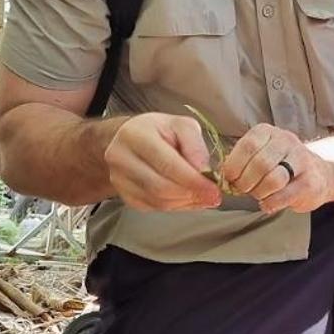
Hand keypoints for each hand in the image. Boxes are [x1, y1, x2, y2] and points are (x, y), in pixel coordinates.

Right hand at [104, 113, 221, 211]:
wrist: (129, 140)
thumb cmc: (159, 131)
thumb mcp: (181, 125)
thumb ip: (195, 145)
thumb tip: (204, 171)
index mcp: (136, 135)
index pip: (167, 164)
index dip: (193, 180)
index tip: (214, 189)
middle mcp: (121, 158)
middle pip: (161, 187)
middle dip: (191, 194)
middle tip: (212, 195)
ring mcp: (119, 179)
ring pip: (158, 202)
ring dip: (185, 202)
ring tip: (202, 195)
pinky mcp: (124, 195)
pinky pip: (153, 208)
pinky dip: (175, 206)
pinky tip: (187, 198)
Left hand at [221, 123, 333, 214]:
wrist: (320, 176)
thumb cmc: (281, 166)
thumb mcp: (260, 155)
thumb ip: (241, 161)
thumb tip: (220, 176)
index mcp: (268, 132)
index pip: (248, 145)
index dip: (234, 165)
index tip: (230, 178)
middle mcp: (286, 141)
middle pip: (259, 163)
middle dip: (245, 182)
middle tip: (244, 190)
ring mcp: (301, 160)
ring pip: (273, 179)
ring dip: (259, 193)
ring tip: (258, 195)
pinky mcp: (310, 182)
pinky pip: (283, 195)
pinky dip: (270, 203)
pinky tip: (268, 203)